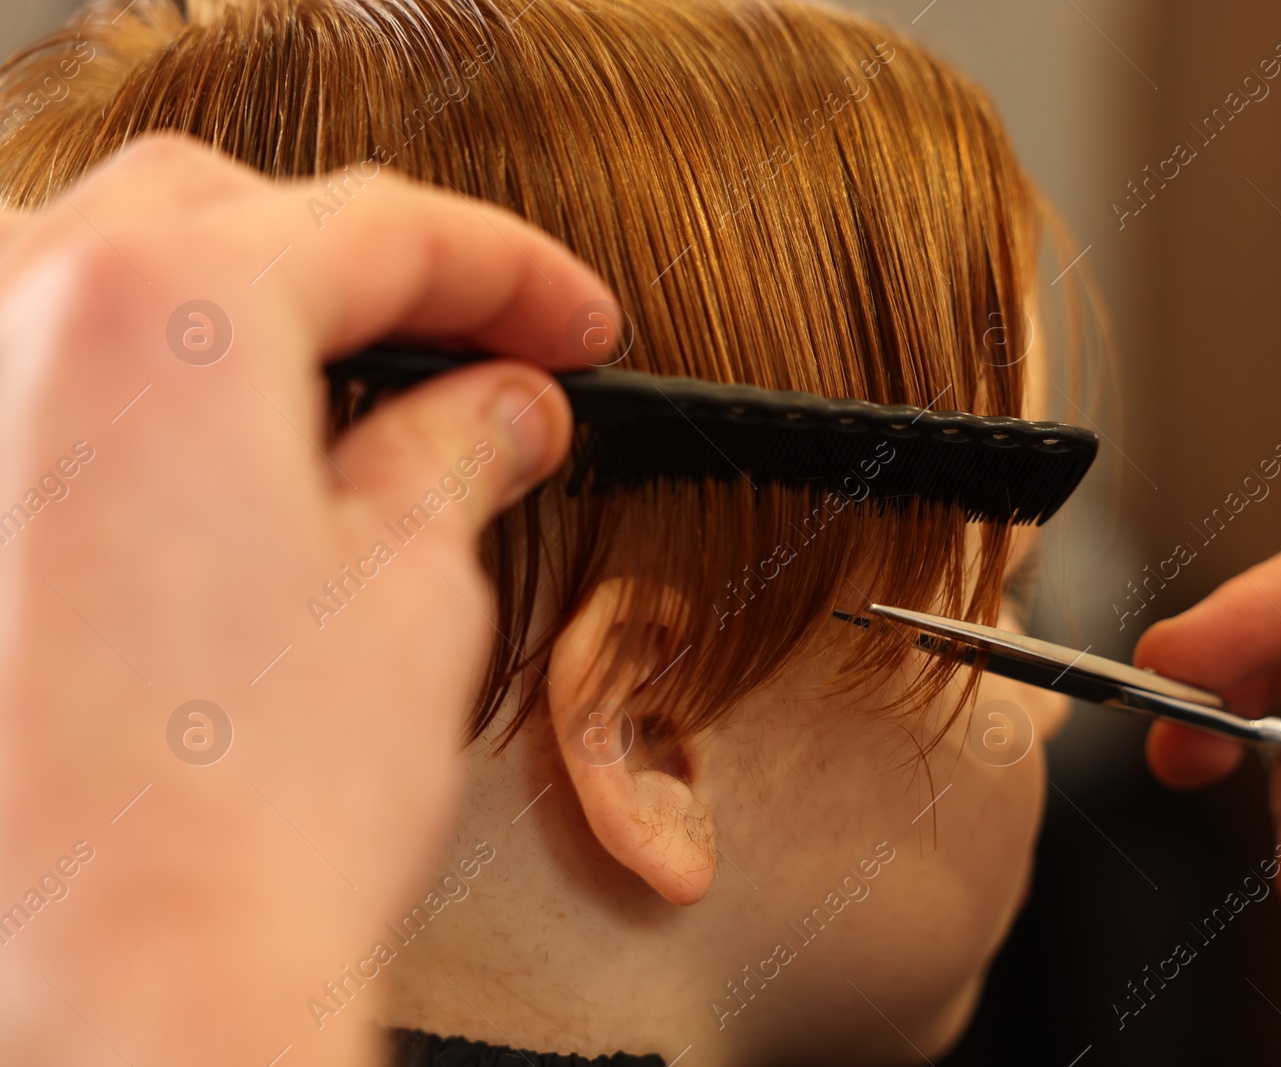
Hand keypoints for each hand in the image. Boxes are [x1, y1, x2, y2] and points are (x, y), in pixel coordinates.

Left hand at [0, 135, 614, 1064]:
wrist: (104, 1000)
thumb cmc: (242, 820)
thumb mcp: (409, 595)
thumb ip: (456, 458)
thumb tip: (502, 409)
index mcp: (163, 309)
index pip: (381, 228)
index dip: (512, 270)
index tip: (575, 320)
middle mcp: (13, 317)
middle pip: (231, 217)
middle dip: (376, 273)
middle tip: (487, 353)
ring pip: (103, 272)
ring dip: (239, 308)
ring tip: (348, 394)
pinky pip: (32, 378)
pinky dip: (134, 387)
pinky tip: (211, 462)